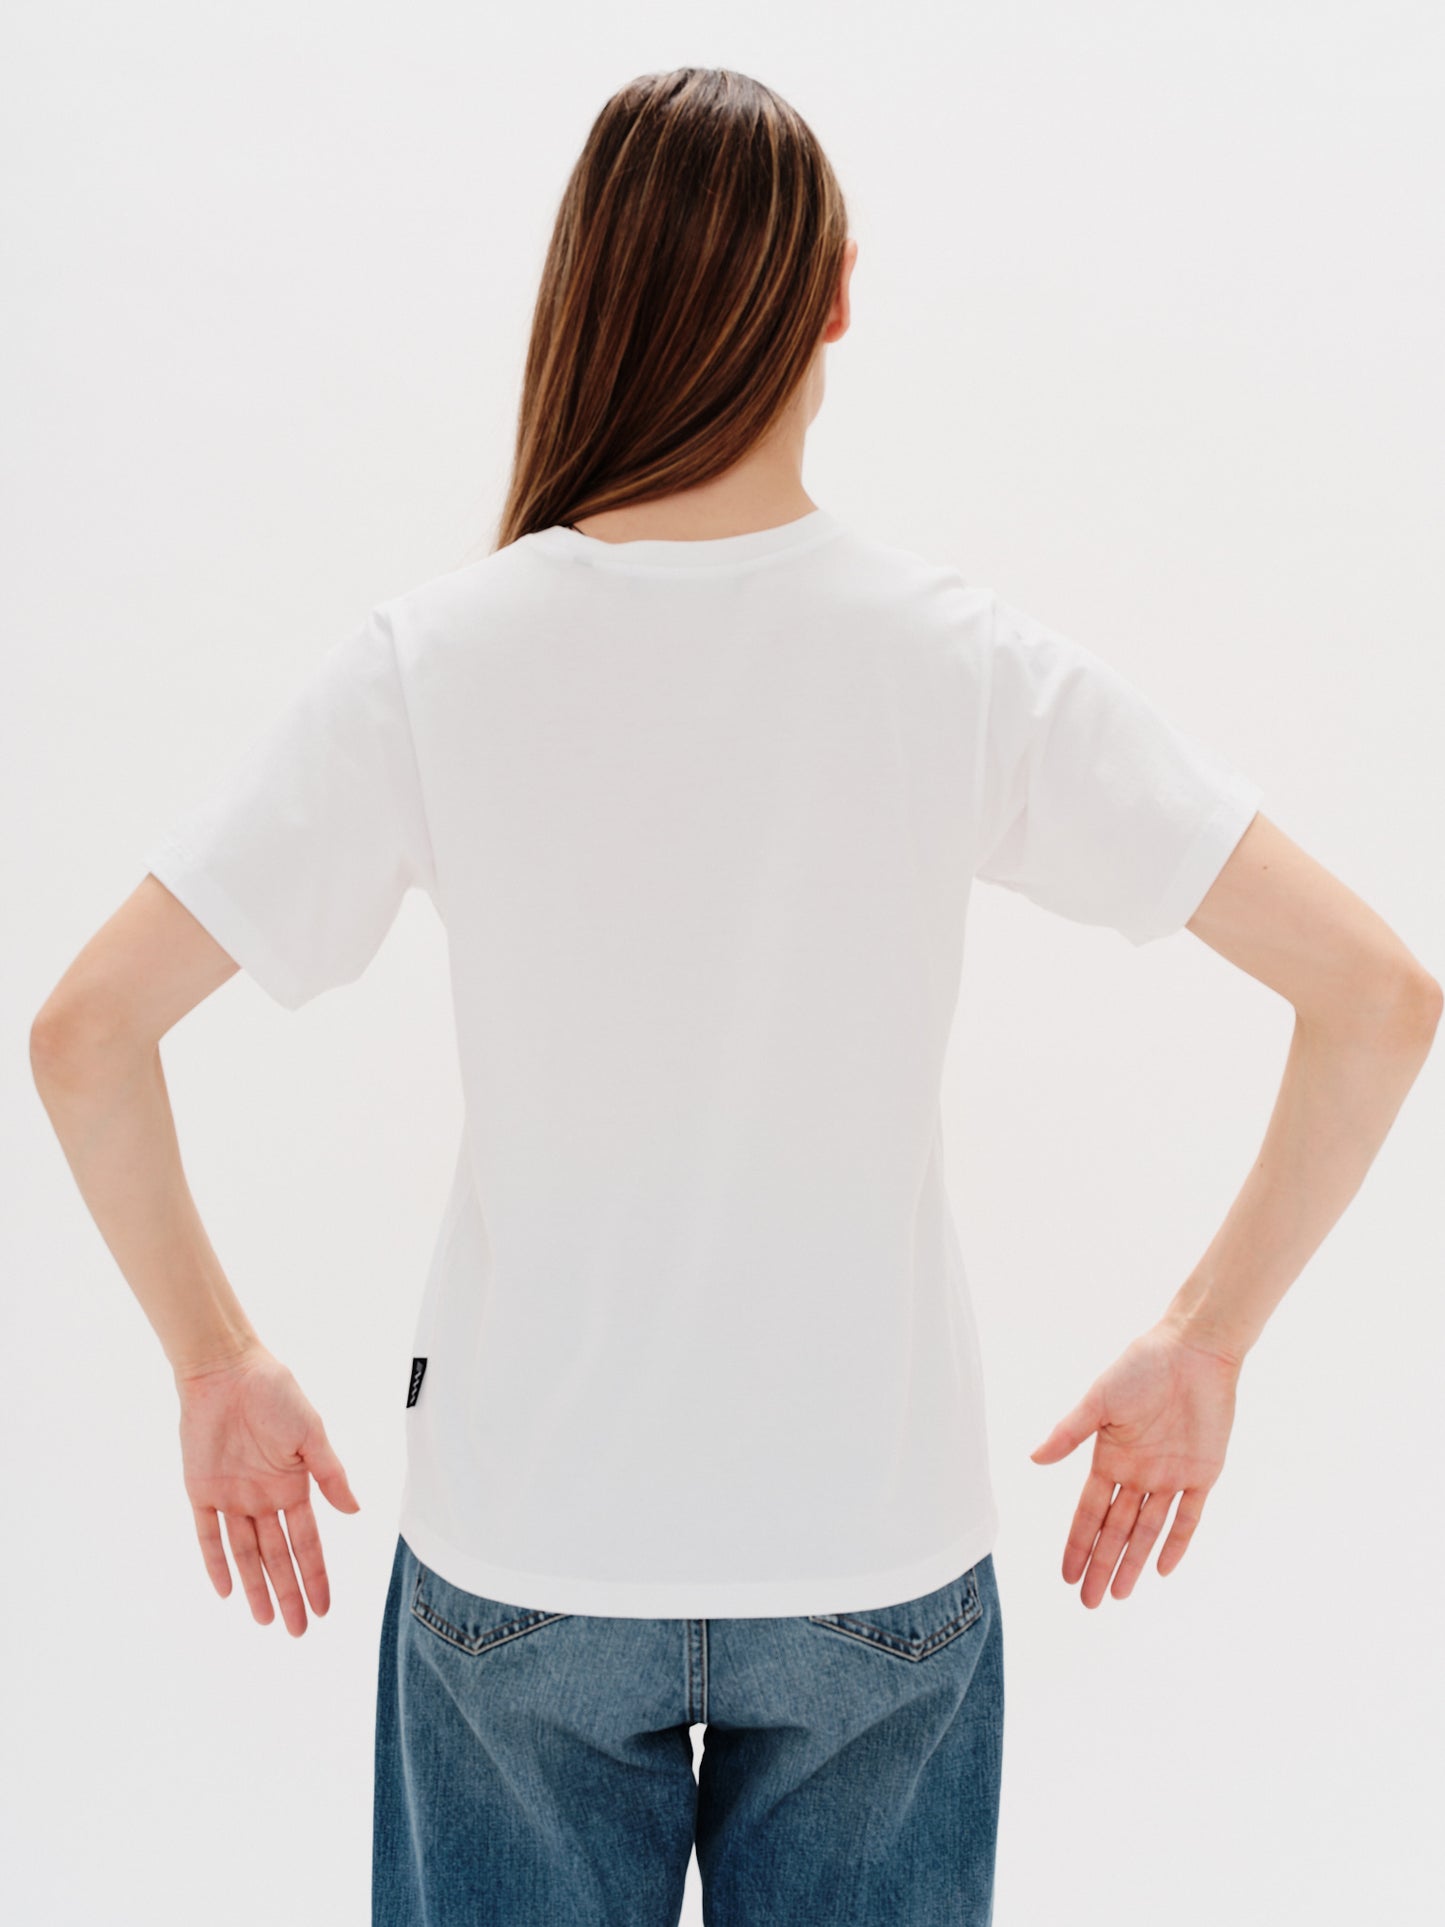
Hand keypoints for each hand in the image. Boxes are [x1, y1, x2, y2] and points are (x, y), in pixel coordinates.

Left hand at [175, 1344, 360, 1634]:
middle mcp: (264, 1499)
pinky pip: (207, 1535)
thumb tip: (355, 1512)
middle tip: (297, 1631)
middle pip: (278, 1557)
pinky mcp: (201, 1491)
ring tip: (265, 1620)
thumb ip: (330, 1474)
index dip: (316, 1576)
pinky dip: (215, 1562)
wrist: (227, 1370)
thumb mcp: (311, 1434)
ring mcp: (232, 1498)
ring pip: (245, 1554)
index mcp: (293, 1486)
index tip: (324, 1609)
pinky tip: (226, 1590)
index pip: (307, 1543)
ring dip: (255, 1587)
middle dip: (289, 1593)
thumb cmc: (275, 1393)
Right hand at [1029, 1319, 1241, 1605]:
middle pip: (1116, 1530)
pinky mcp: (1203, 1474)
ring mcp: (1170, 1476)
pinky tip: (1162, 1569)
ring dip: (1133, 1562)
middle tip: (1088, 1603)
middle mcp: (1137, 1473)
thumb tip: (1034, 1460)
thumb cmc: (1141, 1367)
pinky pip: (1189, 1517)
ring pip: (1148, 1531)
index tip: (1066, 1576)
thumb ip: (1069, 1433)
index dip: (1078, 1545)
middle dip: (1102, 1566)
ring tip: (1119, 1595)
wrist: (1193, 1351)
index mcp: (1110, 1457)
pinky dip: (1177, 1543)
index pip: (1090, 1513)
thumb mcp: (1099, 1401)